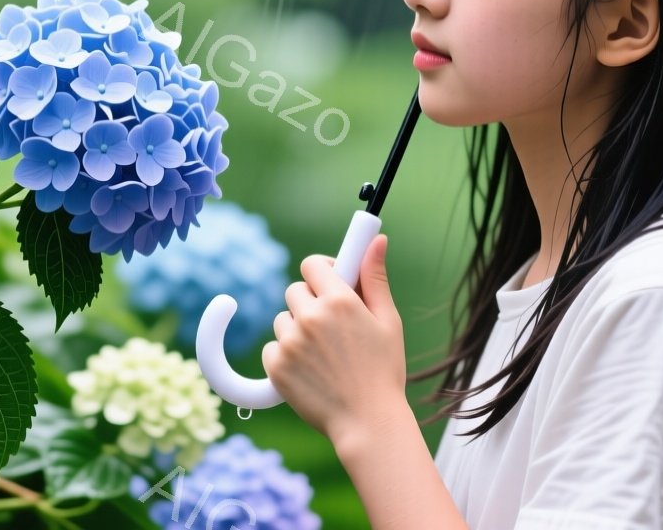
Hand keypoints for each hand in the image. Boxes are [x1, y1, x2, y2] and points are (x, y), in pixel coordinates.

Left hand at [261, 234, 406, 445]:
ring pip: (284, 319)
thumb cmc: (384, 372)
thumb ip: (375, 277)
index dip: (322, 271)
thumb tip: (377, 239)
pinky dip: (286, 355)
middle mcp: (310, 316)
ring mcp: (290, 342)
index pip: (312, 264)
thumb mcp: (388, 321)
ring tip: (325, 356)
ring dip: (298, 330)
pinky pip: (273, 347)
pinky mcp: (276, 366)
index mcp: (339, 300)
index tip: (330, 281)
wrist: (368, 423)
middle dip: (311, 302)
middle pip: (295, 290)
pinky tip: (311, 371)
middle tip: (332, 327)